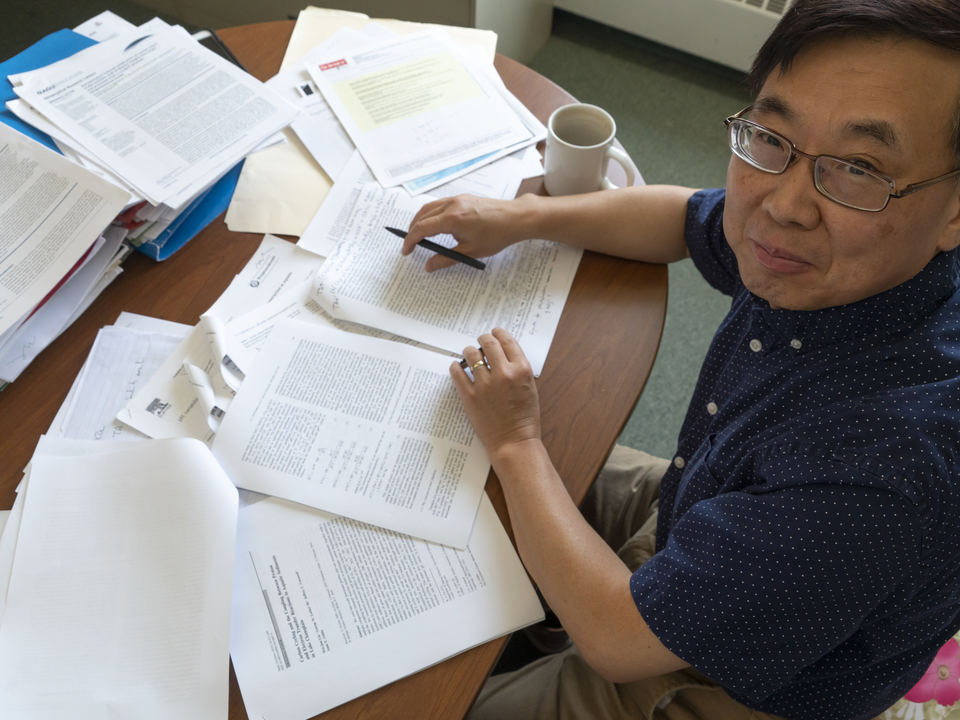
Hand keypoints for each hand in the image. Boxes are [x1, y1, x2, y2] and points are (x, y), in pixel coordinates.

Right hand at [402, 194, 527, 271]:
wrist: (515, 218)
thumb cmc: (497, 235)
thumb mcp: (470, 252)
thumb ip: (446, 259)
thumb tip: (429, 266)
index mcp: (452, 219)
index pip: (422, 228)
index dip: (410, 240)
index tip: (406, 251)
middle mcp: (452, 205)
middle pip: (422, 216)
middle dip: (412, 231)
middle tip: (410, 246)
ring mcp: (457, 199)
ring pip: (429, 207)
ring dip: (420, 220)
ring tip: (418, 235)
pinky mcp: (463, 198)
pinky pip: (439, 204)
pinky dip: (431, 214)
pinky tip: (434, 224)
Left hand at [450, 327, 540, 457]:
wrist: (514, 442)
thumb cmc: (524, 418)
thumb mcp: (530, 387)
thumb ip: (517, 369)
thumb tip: (501, 354)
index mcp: (521, 370)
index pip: (508, 341)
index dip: (499, 333)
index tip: (495, 333)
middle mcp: (503, 373)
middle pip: (488, 343)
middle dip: (483, 339)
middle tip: (481, 341)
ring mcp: (484, 384)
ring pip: (471, 354)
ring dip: (469, 351)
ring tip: (469, 353)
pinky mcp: (469, 396)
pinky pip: (457, 372)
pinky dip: (456, 367)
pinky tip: (457, 367)